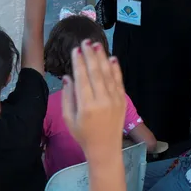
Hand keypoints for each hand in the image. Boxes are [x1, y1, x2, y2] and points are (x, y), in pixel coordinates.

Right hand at [62, 41, 126, 160]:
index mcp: (87, 106)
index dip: (78, 62)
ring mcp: (114, 100)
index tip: (75, 50)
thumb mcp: (69, 119)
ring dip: (102, 58)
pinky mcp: (122, 101)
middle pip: (96, 72)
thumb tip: (67, 77)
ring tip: (97, 45)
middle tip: (85, 41)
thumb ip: (67, 97)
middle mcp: (102, 101)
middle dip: (90, 55)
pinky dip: (116, 69)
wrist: (105, 149)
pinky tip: (112, 58)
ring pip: (108, 74)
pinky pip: (119, 81)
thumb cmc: (83, 135)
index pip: (82, 78)